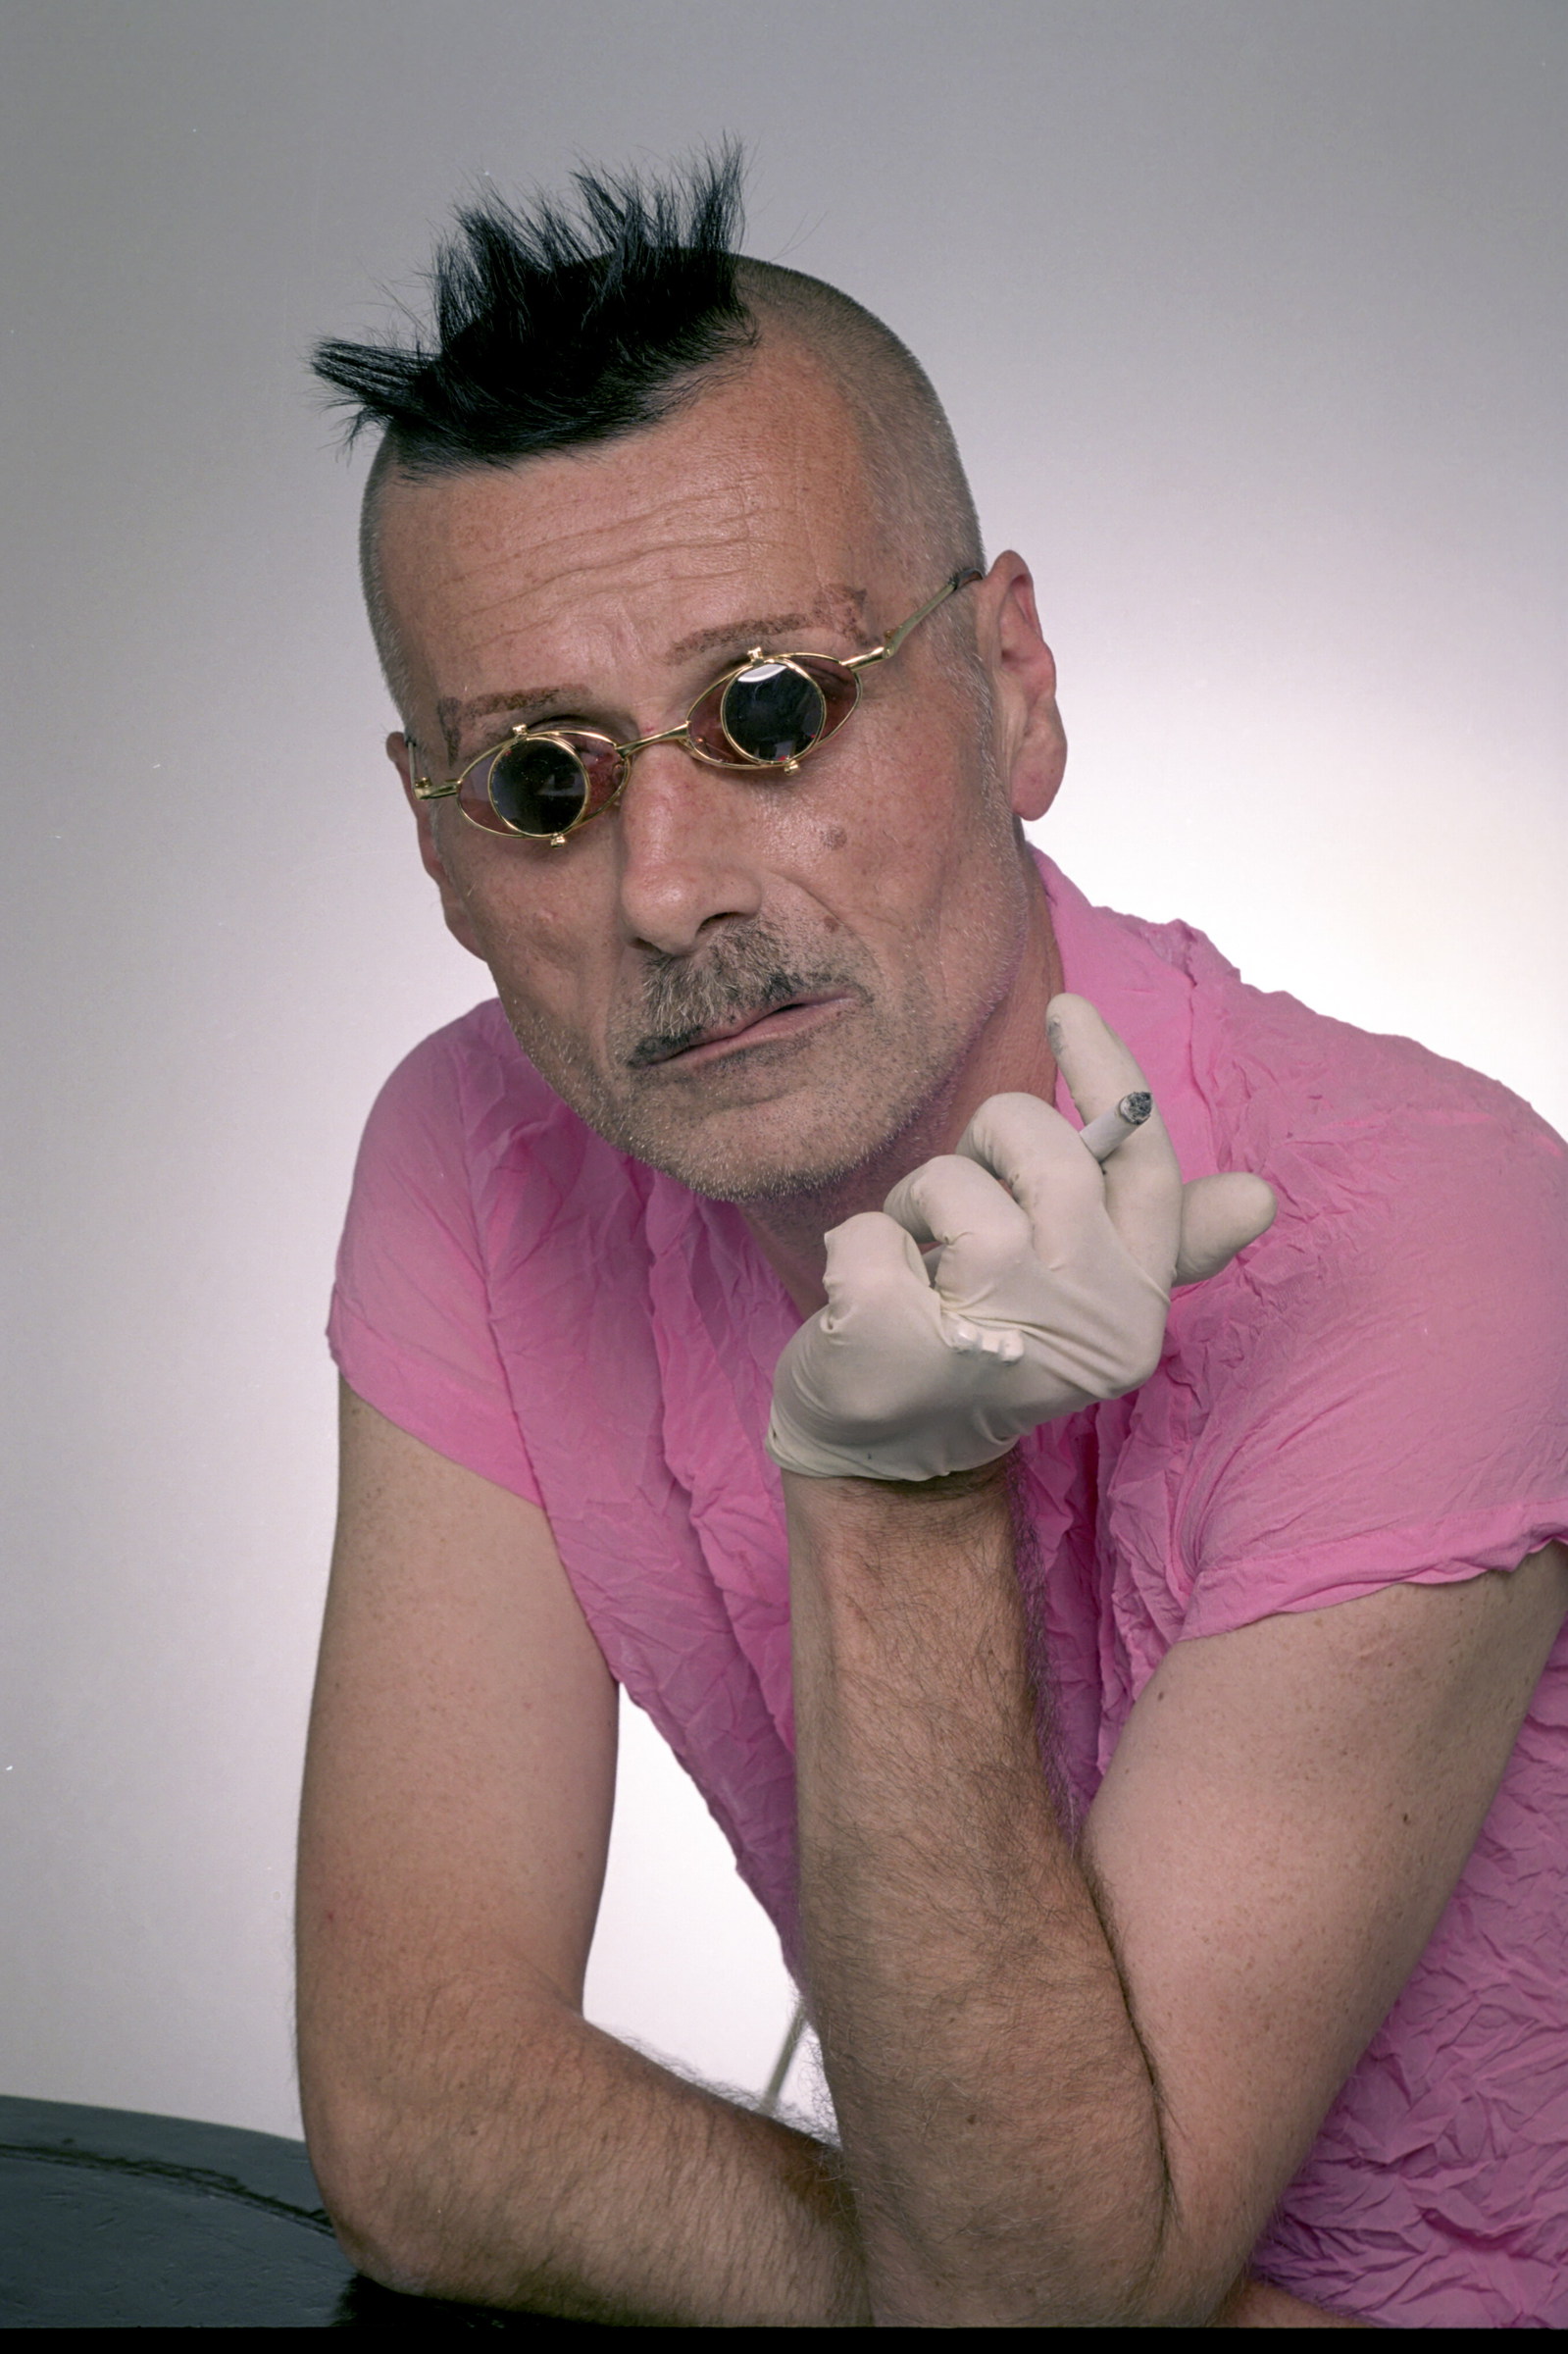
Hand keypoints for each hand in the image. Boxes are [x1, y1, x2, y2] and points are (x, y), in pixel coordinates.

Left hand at [766, 995, 1274, 1481]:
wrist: (885, 1464)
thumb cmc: (980, 1347)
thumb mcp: (1076, 1293)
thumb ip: (1156, 1236)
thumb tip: (1262, 1197)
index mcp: (1137, 1307)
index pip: (1147, 1166)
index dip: (1114, 1073)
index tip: (1065, 1007)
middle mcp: (1087, 1330)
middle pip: (1050, 1155)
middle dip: (988, 1145)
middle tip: (956, 1207)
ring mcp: (998, 1345)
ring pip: (955, 1186)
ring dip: (917, 1206)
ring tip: (918, 1264)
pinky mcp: (900, 1357)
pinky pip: (863, 1239)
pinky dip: (850, 1251)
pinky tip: (861, 1306)